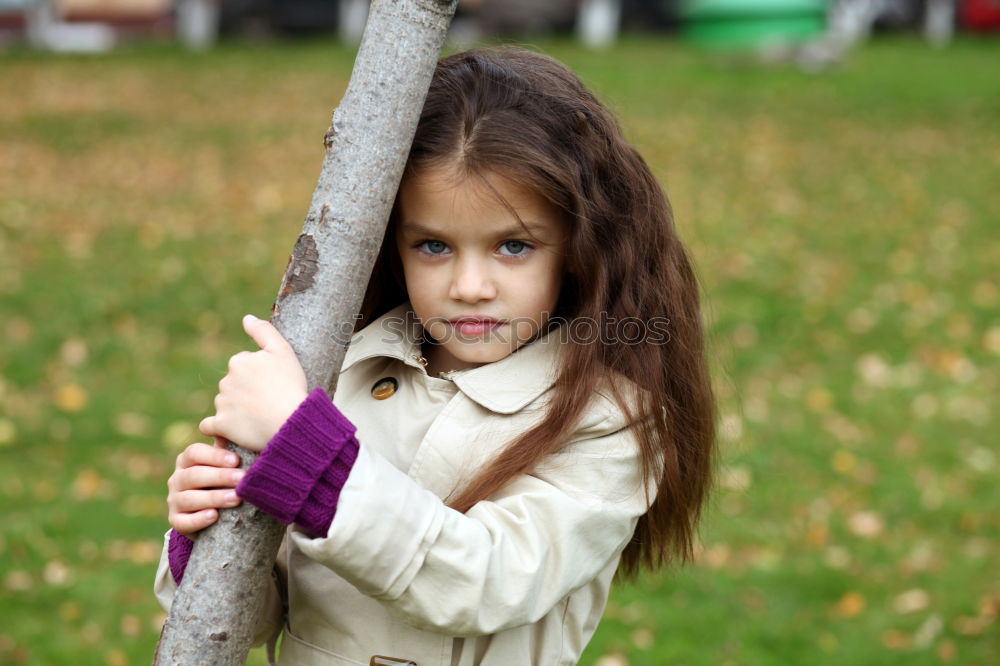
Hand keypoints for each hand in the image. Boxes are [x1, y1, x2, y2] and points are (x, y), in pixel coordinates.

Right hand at [167, 439, 243, 535]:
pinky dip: (198, 519)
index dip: (215, 456)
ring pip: (189, 498)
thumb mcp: (226, 466)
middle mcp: (177, 479)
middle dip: (220, 477)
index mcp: (187, 460)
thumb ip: (228, 452)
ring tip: (236, 498)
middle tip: (242, 479)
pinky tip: (214, 516)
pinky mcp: (176, 521)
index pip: (194, 453)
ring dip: (214, 498)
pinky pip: (183, 521)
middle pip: (194, 475)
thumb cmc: (225, 482)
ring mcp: (174, 500)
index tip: (236, 460)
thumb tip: (237, 435)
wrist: (216, 516)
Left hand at [198, 314, 308, 451]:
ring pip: (225, 403)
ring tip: (259, 418)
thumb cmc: (290, 385)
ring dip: (236, 409)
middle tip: (268, 401)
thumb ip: (263, 331)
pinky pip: (210, 426)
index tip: (274, 385)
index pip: (245, 367)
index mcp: (238, 361)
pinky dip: (217, 428)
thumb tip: (246, 318)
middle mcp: (225, 380)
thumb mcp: (284, 351)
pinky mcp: (220, 425)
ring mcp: (222, 403)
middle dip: (246, 392)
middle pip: (234, 385)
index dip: (261, 376)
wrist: (291, 420)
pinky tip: (229, 431)